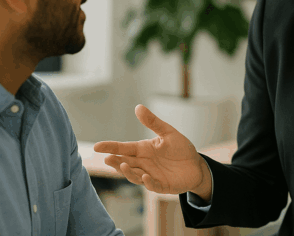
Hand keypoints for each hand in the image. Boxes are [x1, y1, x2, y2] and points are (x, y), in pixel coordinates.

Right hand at [93, 104, 211, 197]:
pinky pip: (152, 185)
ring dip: (128, 172)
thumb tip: (138, 107)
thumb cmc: (180, 149)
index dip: (110, 147)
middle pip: (125, 163)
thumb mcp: (168, 132)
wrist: (196, 165)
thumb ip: (153, 122)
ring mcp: (151, 175)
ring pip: (135, 175)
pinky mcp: (161, 186)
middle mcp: (143, 163)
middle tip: (107, 158)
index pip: (123, 148)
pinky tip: (146, 177)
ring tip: (122, 165)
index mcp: (143, 150)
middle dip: (115, 161)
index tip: (96, 146)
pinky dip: (148, 182)